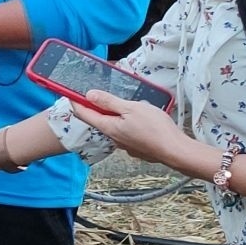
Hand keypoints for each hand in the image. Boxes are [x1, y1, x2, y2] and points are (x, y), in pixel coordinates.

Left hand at [70, 90, 188, 165]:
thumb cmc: (155, 128)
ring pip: (113, 127)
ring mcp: (125, 145)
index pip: (85, 115)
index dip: (76, 103)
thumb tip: (89, 95)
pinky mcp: (136, 147)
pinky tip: (134, 119)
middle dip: (94, 109)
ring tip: (118, 105)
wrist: (175, 151)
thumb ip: (109, 102)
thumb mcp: (131, 108)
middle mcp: (114, 138)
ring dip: (111, 116)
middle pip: (98, 121)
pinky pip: (125, 133)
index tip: (70, 94)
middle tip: (93, 96)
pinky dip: (124, 124)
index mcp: (109, 127)